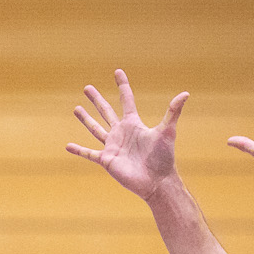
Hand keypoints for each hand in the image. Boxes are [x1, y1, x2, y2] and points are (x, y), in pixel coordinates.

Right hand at [65, 71, 188, 201]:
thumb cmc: (163, 158)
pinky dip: (79, 150)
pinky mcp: (106, 160)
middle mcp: (121, 133)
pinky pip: (89, 153)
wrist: (156, 182)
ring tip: (76, 108)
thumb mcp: (167, 132)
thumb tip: (186, 93)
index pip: (126, 100)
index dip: (122, 86)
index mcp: (133, 124)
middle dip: (97, 99)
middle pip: (106, 111)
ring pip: (95, 129)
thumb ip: (173, 112)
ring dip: (86, 119)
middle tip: (87, 87)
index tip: (117, 72)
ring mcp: (112, 146)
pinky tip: (68, 145)